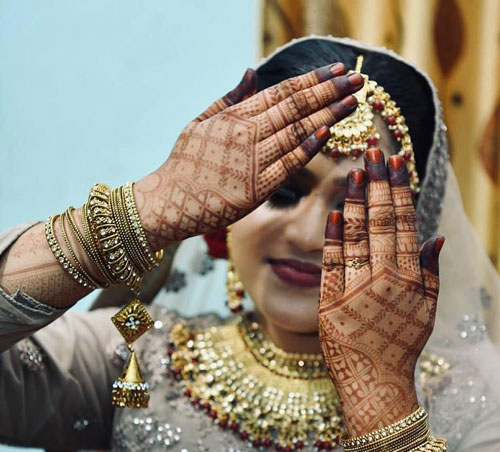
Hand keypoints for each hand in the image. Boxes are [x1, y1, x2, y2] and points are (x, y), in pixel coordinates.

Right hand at [135, 64, 363, 248]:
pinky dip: (307, 148)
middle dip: (329, 92)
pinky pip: (287, 165)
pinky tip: (328, 133)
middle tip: (358, 81)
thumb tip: (253, 72)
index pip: (282, 92)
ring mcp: (252, 161)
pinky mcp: (256, 189)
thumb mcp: (200, 123)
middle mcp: (246, 134)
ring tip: (352, 103)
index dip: (313, 80)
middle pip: (296, 107)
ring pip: (297, 132)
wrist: (169, 203)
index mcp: (235, 116)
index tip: (338, 71)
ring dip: (327, 115)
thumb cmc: (184, 164)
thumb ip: (230, 98)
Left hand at [318, 149, 443, 435]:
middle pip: (380, 222)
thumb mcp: (426, 310)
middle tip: (373, 149)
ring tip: (353, 170)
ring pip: (355, 238)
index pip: (403, 224)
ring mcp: (354, 291)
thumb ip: (430, 272)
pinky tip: (334, 212)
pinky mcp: (330, 303)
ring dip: (353, 202)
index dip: (399, 191)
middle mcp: (383, 280)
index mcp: (407, 278)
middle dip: (376, 183)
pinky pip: (332, 264)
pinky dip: (333, 237)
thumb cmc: (401, 345)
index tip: (396, 161)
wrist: (373, 382)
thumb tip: (436, 235)